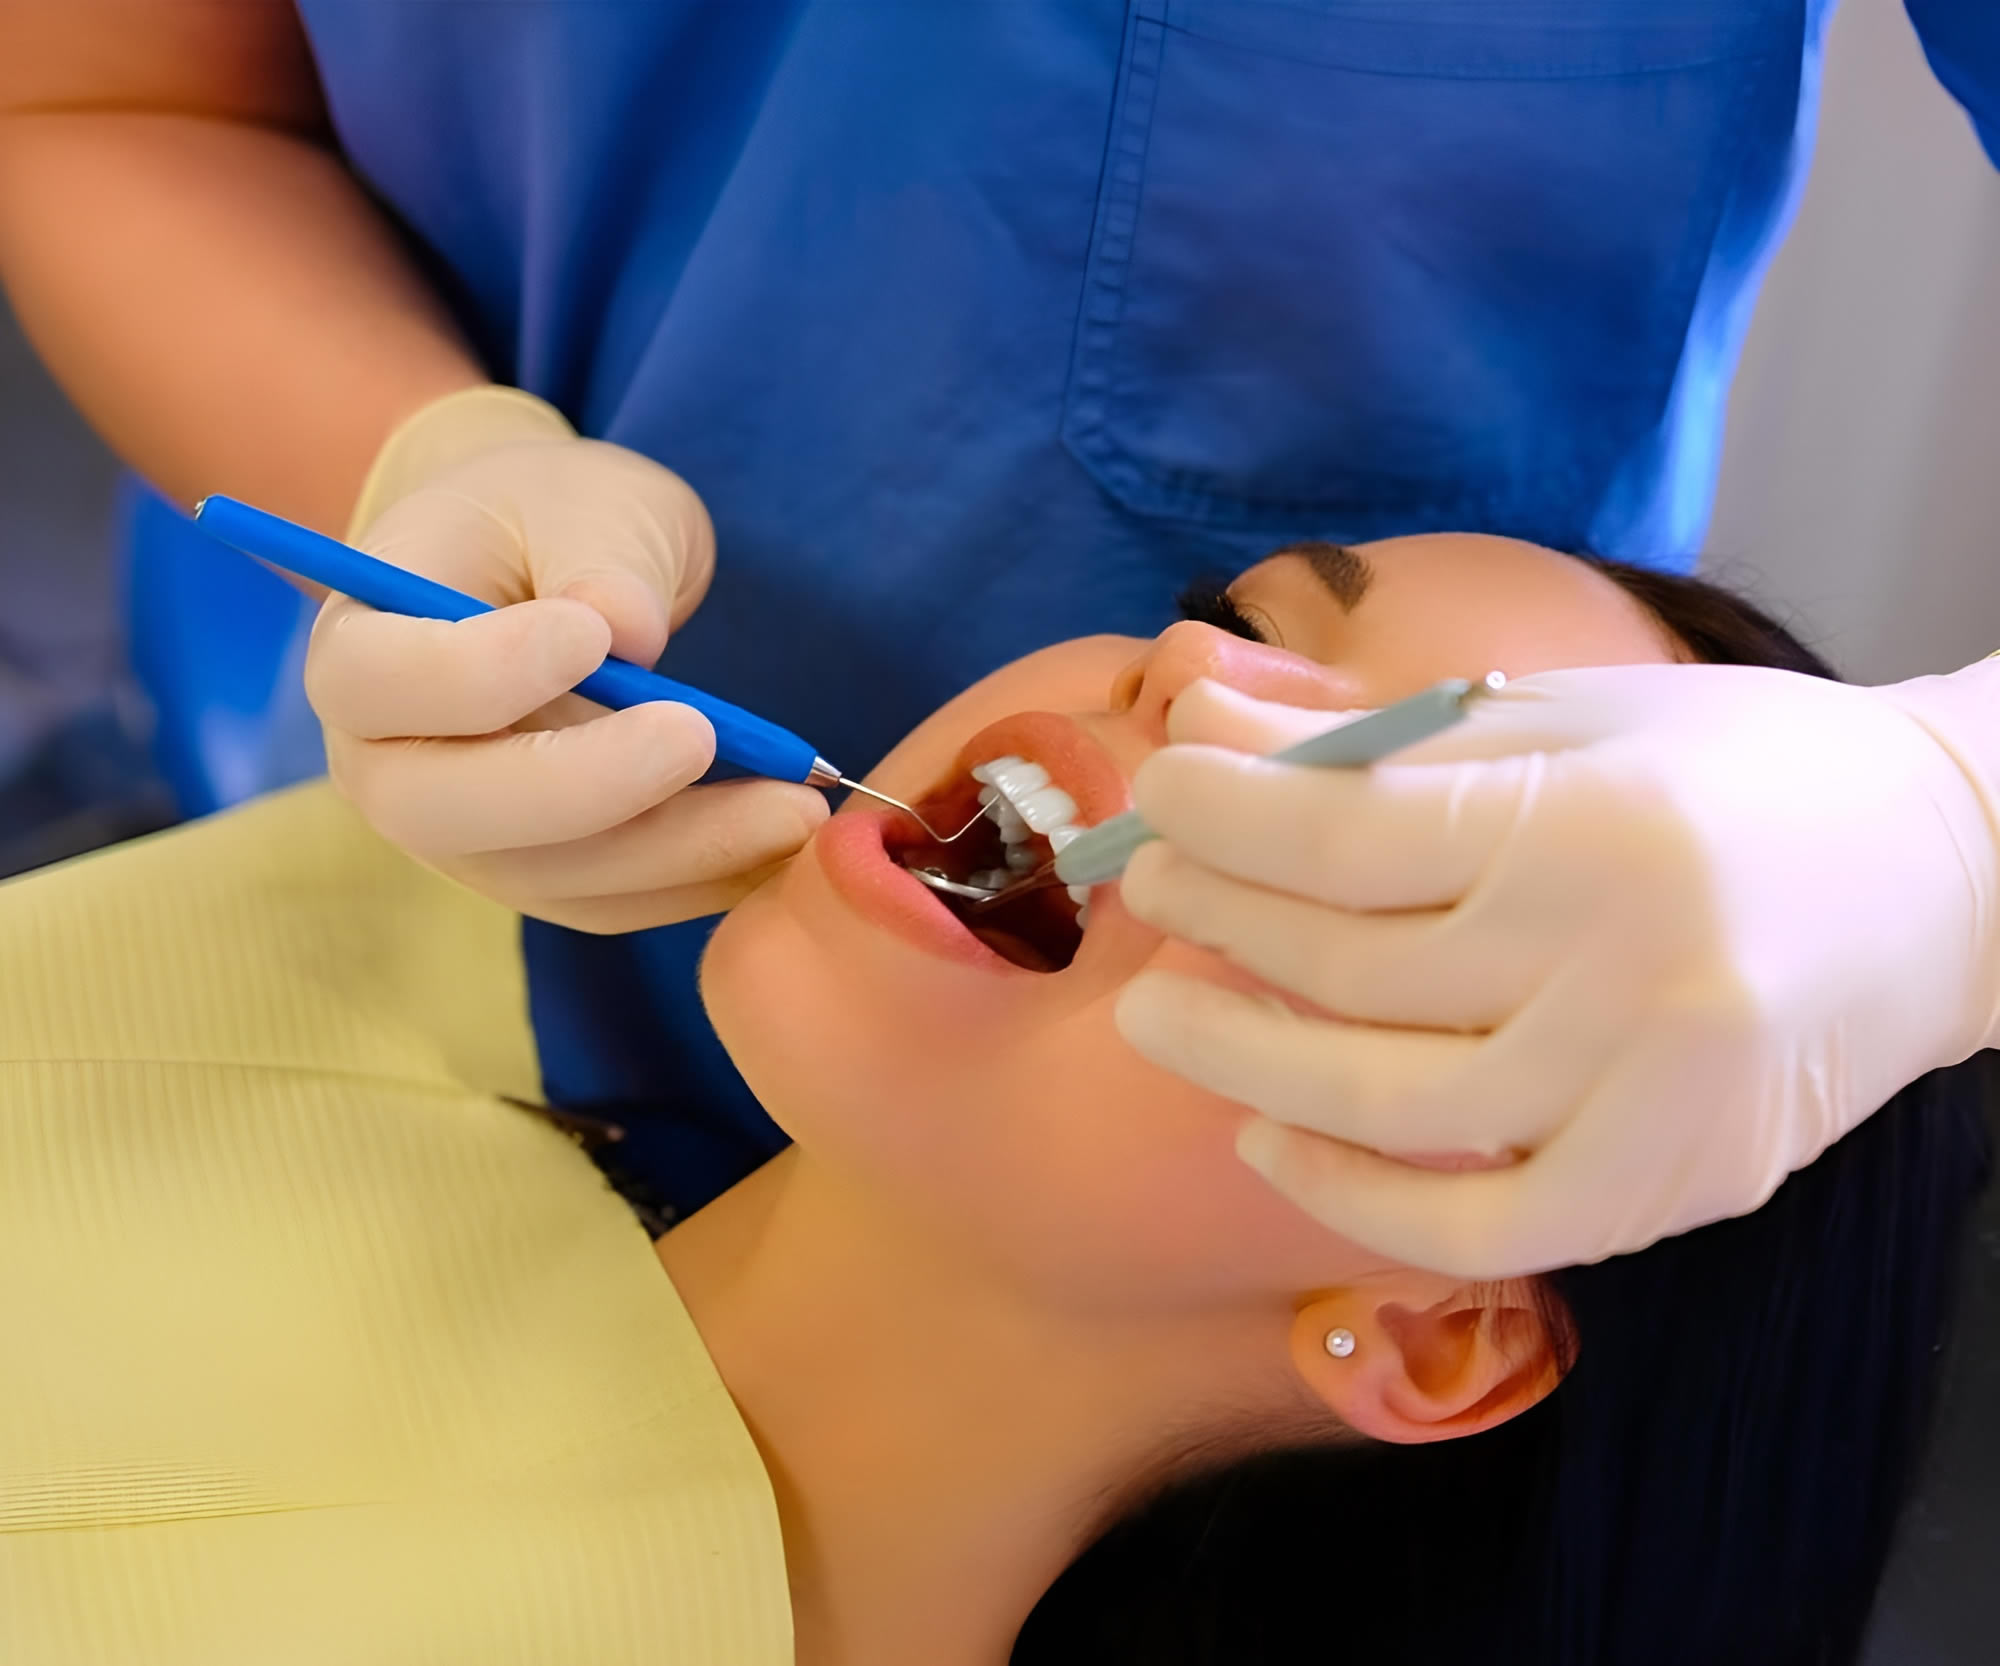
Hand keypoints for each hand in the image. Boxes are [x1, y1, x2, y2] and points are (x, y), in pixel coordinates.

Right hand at [306, 388, 825, 930]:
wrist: (545, 569)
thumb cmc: (550, 517)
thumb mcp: (582, 497)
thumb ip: (599, 551)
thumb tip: (627, 633)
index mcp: (361, 644)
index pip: (378, 682)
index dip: (476, 674)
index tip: (587, 634)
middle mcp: (387, 761)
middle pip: (447, 809)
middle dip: (584, 787)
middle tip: (700, 735)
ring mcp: (460, 834)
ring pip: (547, 873)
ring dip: (675, 850)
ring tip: (793, 805)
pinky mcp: (538, 872)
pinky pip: (610, 900)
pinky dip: (698, 880)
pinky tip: (779, 843)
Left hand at [1113, 664, 1999, 1277]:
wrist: (1952, 878)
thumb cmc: (1739, 770)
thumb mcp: (1560, 716)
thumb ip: (1372, 736)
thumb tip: (1201, 724)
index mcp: (1595, 819)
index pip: (1349, 834)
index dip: (1221, 818)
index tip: (1155, 793)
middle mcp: (1627, 960)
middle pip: (1354, 964)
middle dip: (1218, 921)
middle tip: (1147, 890)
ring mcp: (1655, 1090)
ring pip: (1394, 1101)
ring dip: (1244, 1063)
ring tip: (1157, 1015)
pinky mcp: (1677, 1183)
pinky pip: (1484, 1226)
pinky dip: (1358, 1200)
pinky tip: (1269, 1142)